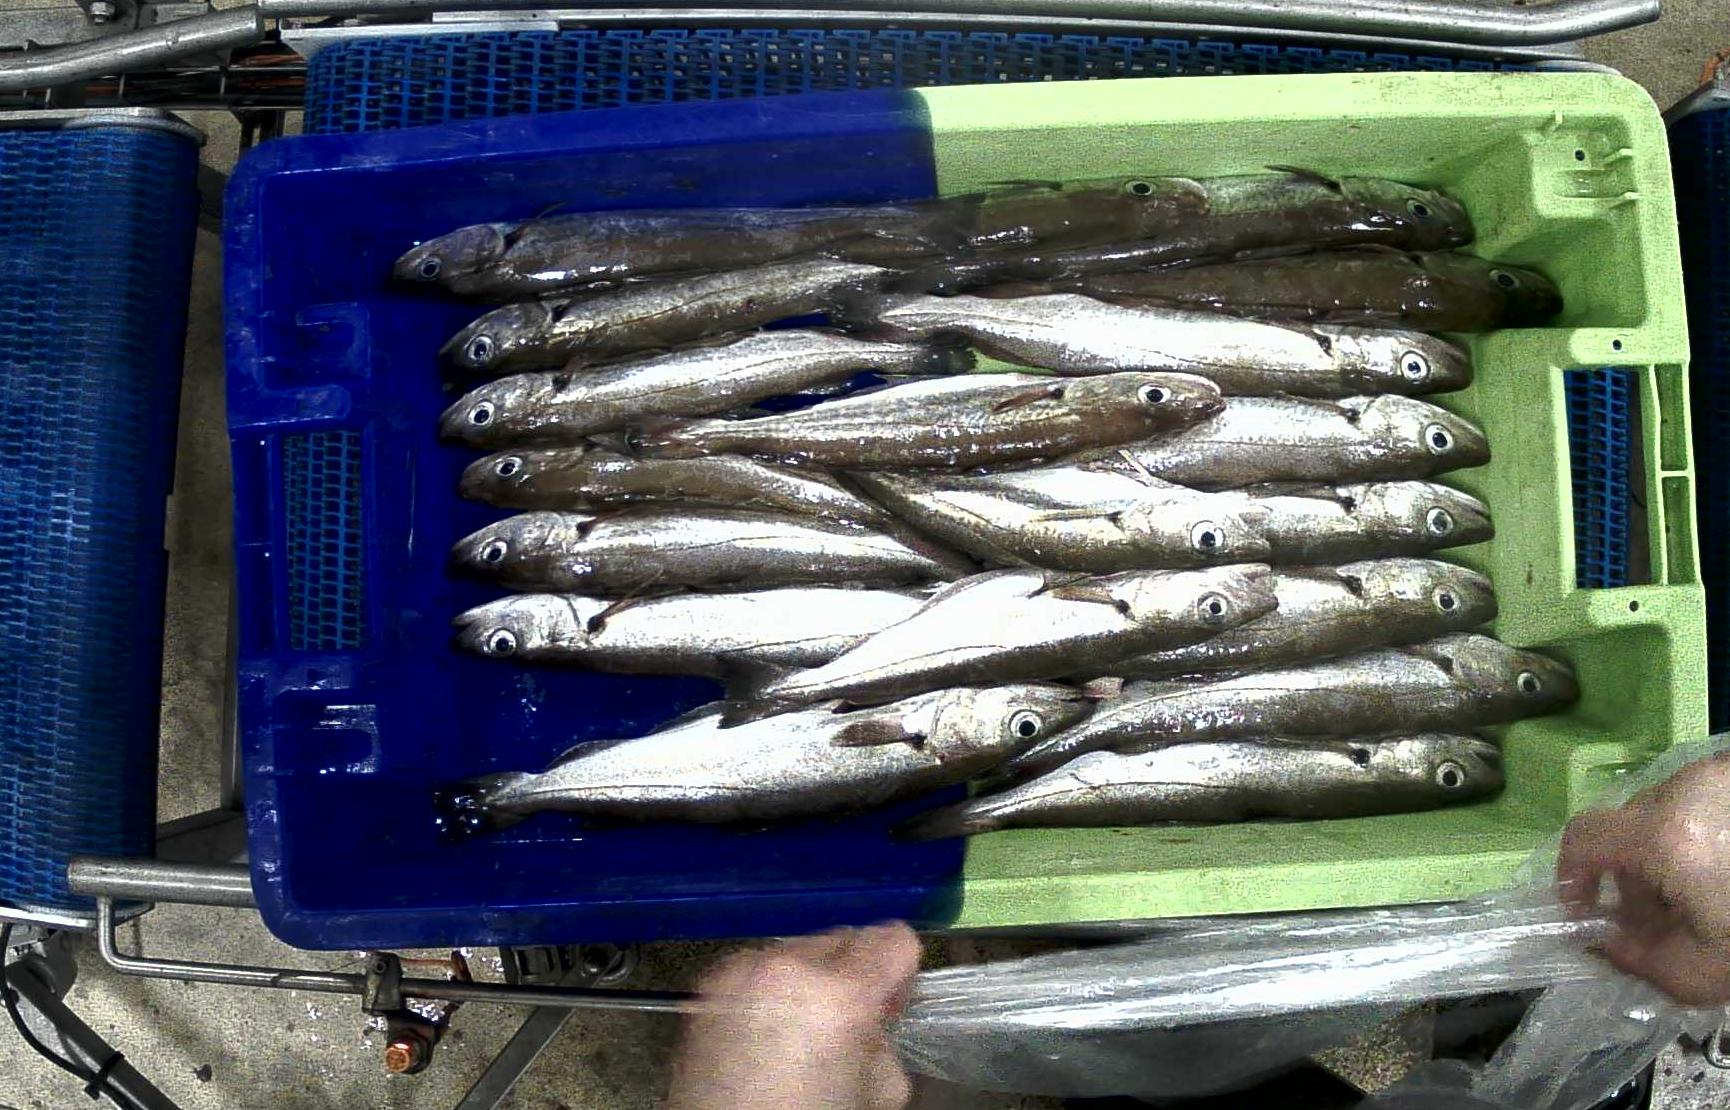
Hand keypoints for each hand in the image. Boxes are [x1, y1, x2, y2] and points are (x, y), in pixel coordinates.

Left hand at [668, 923, 920, 1109]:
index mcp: (843, 997)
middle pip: (845, 937)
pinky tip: (761, 1030)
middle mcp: (791, 969)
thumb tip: (875, 1018)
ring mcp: (745, 969)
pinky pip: (757, 963)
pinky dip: (767, 986)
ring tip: (794, 1029)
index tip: (885, 1004)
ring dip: (807, 977)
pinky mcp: (712, 981)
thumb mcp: (878, 1091)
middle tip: (842, 1023)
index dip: (898, 974)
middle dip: (850, 975)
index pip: (894, 938)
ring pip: (799, 947)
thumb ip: (886, 1039)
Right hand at [1557, 752, 1729, 1004]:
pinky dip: (1710, 836)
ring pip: (1674, 810)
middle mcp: (1690, 788)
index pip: (1584, 837)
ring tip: (1707, 898)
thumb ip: (1635, 959)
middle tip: (1656, 919)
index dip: (1571, 875)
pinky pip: (1713, 802)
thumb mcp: (1703, 974)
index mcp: (1665, 834)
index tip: (1585, 911)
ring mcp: (1728, 776)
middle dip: (1631, 872)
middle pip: (1631, 823)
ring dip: (1673, 853)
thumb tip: (1603, 939)